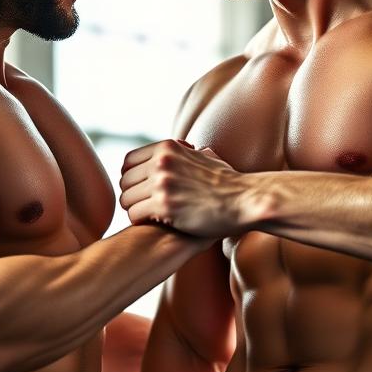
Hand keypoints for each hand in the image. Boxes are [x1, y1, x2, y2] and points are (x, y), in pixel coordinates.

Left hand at [120, 139, 245, 236]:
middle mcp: (162, 162)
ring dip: (136, 210)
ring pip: (127, 199)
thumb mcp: (204, 157)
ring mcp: (162, 183)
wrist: (245, 200)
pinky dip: (141, 222)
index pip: (129, 162)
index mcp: (168, 148)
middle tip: (146, 207)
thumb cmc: (230, 183)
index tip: (142, 190)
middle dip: (133, 196)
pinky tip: (156, 223)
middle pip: (125, 181)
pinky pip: (134, 214)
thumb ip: (188, 154)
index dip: (132, 178)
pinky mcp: (165, 205)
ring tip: (151, 216)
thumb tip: (191, 149)